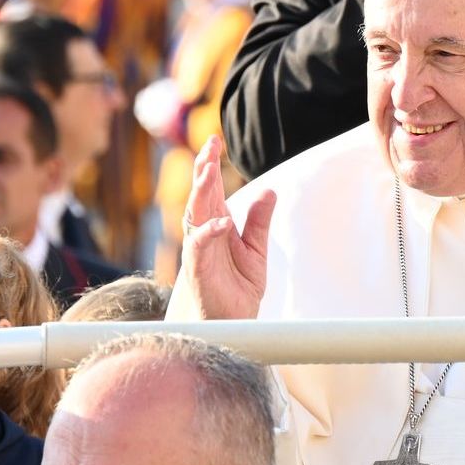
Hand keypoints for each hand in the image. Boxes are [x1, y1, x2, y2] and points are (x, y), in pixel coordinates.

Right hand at [169, 136, 275, 321]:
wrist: (232, 323)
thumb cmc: (238, 288)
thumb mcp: (256, 249)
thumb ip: (259, 221)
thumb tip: (269, 190)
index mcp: (217, 224)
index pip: (212, 189)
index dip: (211, 164)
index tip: (214, 140)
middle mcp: (205, 232)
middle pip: (201, 195)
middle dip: (203, 169)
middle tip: (209, 145)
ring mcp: (199, 248)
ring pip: (195, 214)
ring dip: (201, 192)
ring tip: (209, 171)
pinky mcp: (197, 268)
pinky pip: (200, 245)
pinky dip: (210, 232)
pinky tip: (222, 222)